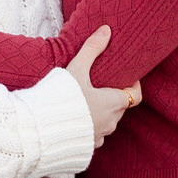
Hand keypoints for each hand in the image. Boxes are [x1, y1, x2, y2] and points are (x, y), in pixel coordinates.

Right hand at [69, 27, 139, 144]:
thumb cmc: (62, 98)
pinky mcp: (86, 147)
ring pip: (107, 123)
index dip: (133, 86)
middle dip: (113, 97)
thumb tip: (106, 30)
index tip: (126, 78)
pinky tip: (76, 122)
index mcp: (113, 103)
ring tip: (86, 103)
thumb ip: (92, 48)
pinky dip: (89, 129)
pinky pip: (94, 137)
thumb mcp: (77, 69)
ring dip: (100, 114)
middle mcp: (110, 122)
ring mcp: (99, 137)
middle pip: (119, 108)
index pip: (135, 96)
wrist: (41, 130)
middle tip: (100, 86)